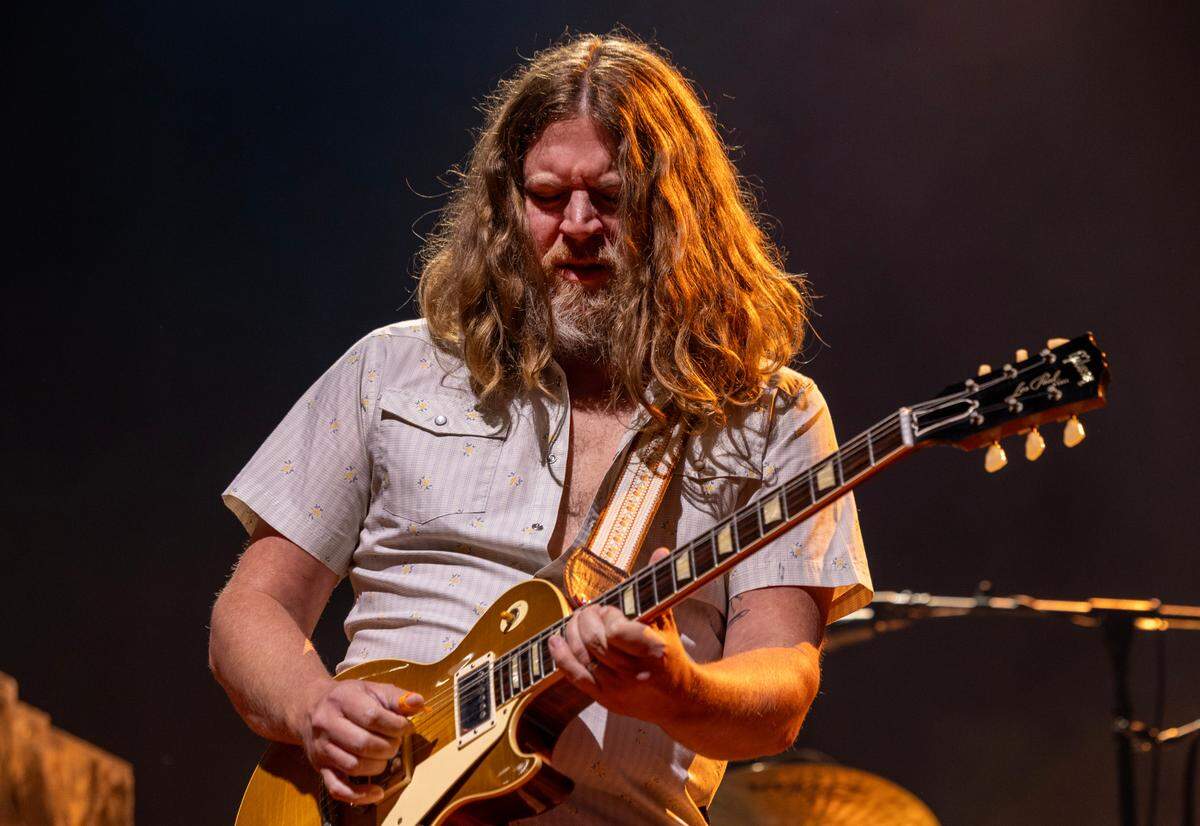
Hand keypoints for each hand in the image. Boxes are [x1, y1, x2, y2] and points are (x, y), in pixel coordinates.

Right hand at [299, 679, 423, 804]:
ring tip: (385, 754)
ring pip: (354, 766)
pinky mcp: (320, 768)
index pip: (372, 717)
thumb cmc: (348, 698)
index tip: (406, 727)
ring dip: (379, 766)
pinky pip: (338, 788)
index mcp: (342, 700)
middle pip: (364, 744)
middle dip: (389, 746)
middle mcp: (327, 724)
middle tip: (395, 742)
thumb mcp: (371, 689)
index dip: (396, 725)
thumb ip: (396, 697)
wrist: (310, 707)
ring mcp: (321, 748)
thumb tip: (418, 703)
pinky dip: (359, 795)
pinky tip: (377, 792)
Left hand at [548, 548, 696, 723]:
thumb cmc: (670, 653)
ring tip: (574, 620)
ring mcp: (618, 688)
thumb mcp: (667, 618)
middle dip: (586, 621)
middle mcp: (634, 672)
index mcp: (653, 650)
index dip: (607, 616)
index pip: (616, 631)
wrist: (678, 699)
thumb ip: (658, 585)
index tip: (609, 609)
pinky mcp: (605, 698)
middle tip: (589, 611)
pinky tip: (555, 639)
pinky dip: (561, 656)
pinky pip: (574, 676)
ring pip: (582, 656)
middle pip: (595, 642)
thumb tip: (660, 551)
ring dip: (571, 633)